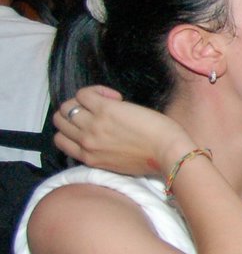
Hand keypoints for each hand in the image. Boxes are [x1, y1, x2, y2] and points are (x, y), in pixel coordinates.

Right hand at [53, 86, 194, 177]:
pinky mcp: (105, 110)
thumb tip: (103, 136)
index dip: (73, 128)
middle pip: (60, 120)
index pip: (61, 139)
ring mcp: (93, 125)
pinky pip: (84, 93)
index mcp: (88, 157)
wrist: (168, 153)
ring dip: (84, 100)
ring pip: (67, 106)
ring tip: (109, 103)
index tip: (94, 125)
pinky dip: (97, 90)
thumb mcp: (118, 163)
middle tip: (99, 110)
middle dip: (76, 111)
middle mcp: (85, 142)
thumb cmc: (153, 157)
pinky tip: (117, 97)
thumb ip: (103, 152)